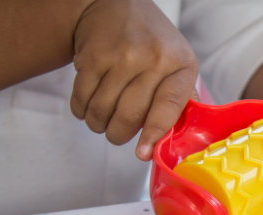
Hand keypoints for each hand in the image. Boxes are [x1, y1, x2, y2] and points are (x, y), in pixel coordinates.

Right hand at [70, 0, 197, 160]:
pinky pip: (82, 99)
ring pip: (102, 111)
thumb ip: (181, 99)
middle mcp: (153, 59)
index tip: (143, 153)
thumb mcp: (177, 63)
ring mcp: (122, 56)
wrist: (114, 5)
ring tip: (102, 119)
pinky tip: (88, 104)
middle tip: (117, 134)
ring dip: (98, 124)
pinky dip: (81, 110)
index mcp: (180, 65)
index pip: (169, 107)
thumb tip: (181, 140)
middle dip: (119, 135)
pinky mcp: (93, 56)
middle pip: (130, 116)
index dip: (155, 134)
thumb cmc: (151, 42)